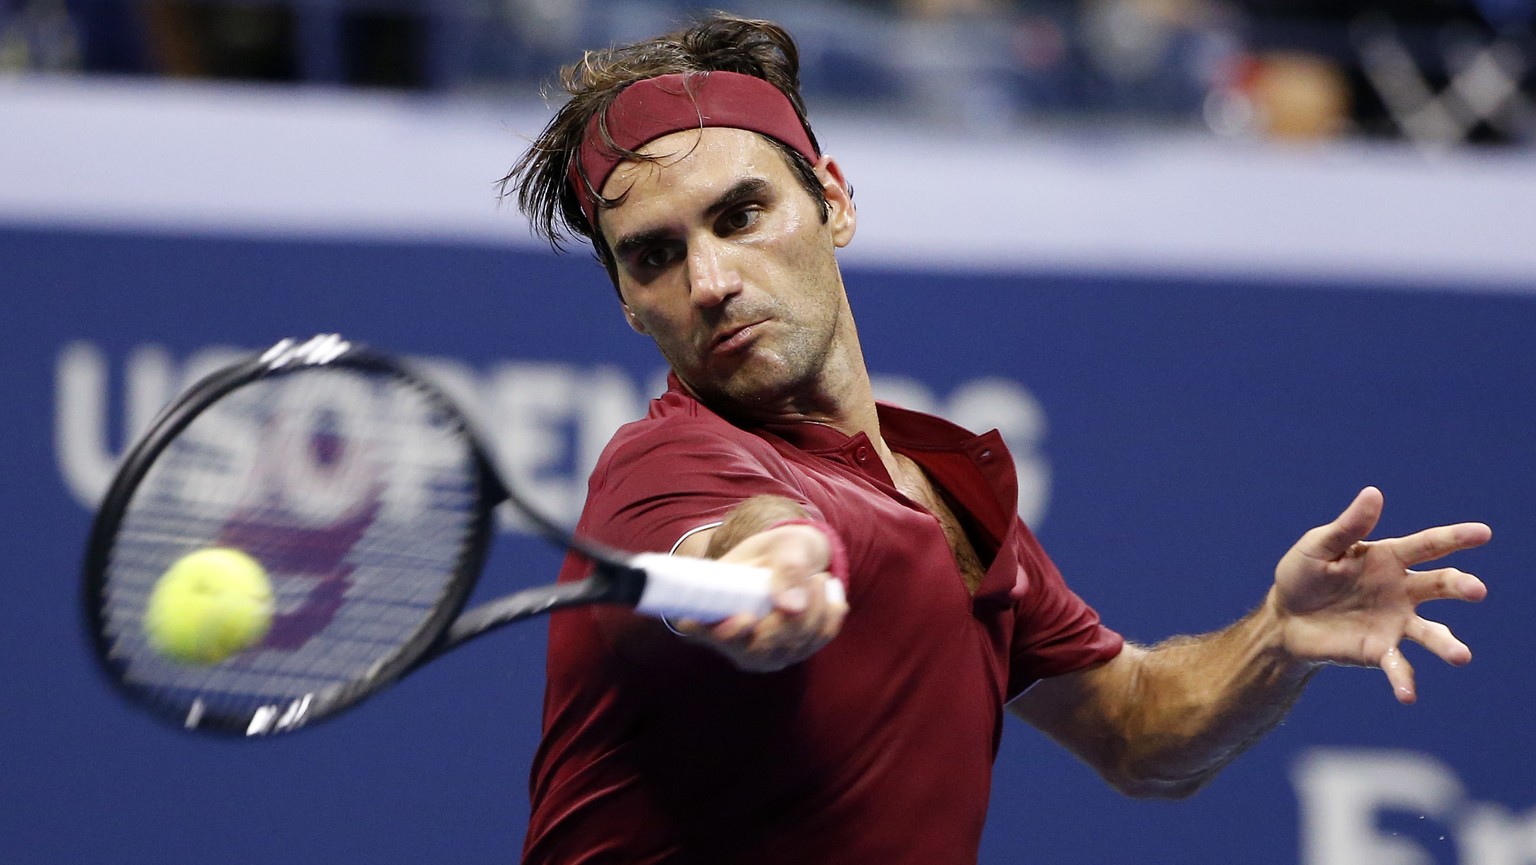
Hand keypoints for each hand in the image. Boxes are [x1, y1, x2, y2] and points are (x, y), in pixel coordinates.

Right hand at [672, 522, 848, 671]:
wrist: (794, 556)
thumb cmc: (776, 549)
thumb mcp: (782, 547)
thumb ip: (787, 570)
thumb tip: (792, 609)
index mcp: (712, 607)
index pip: (701, 632)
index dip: (722, 633)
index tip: (746, 617)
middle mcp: (732, 639)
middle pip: (757, 649)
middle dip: (790, 619)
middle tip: (812, 580)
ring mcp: (762, 652)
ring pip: (791, 647)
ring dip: (815, 612)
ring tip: (819, 579)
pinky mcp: (790, 653)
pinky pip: (815, 642)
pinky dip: (829, 618)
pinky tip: (832, 597)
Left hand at [1271, 486, 1489, 703]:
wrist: (1285, 619)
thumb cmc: (1303, 576)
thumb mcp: (1318, 547)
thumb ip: (1347, 527)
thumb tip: (1373, 493)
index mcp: (1388, 558)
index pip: (1427, 545)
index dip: (1455, 537)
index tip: (1484, 533)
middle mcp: (1401, 590)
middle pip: (1439, 585)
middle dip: (1460, 586)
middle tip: (1476, 590)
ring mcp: (1394, 622)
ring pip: (1429, 632)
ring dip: (1446, 643)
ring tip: (1461, 656)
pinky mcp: (1378, 651)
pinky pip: (1398, 666)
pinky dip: (1404, 680)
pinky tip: (1408, 696)